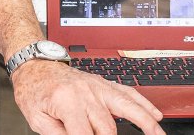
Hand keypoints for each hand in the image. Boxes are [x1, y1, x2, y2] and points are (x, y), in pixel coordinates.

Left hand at [11, 60, 164, 134]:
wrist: (35, 64)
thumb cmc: (34, 90)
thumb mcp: (37, 119)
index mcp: (67, 102)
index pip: (84, 134)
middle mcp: (86, 93)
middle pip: (107, 127)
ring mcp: (98, 87)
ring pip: (128, 106)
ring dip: (146, 122)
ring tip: (158, 134)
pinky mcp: (103, 84)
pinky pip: (128, 92)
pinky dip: (144, 103)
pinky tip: (155, 114)